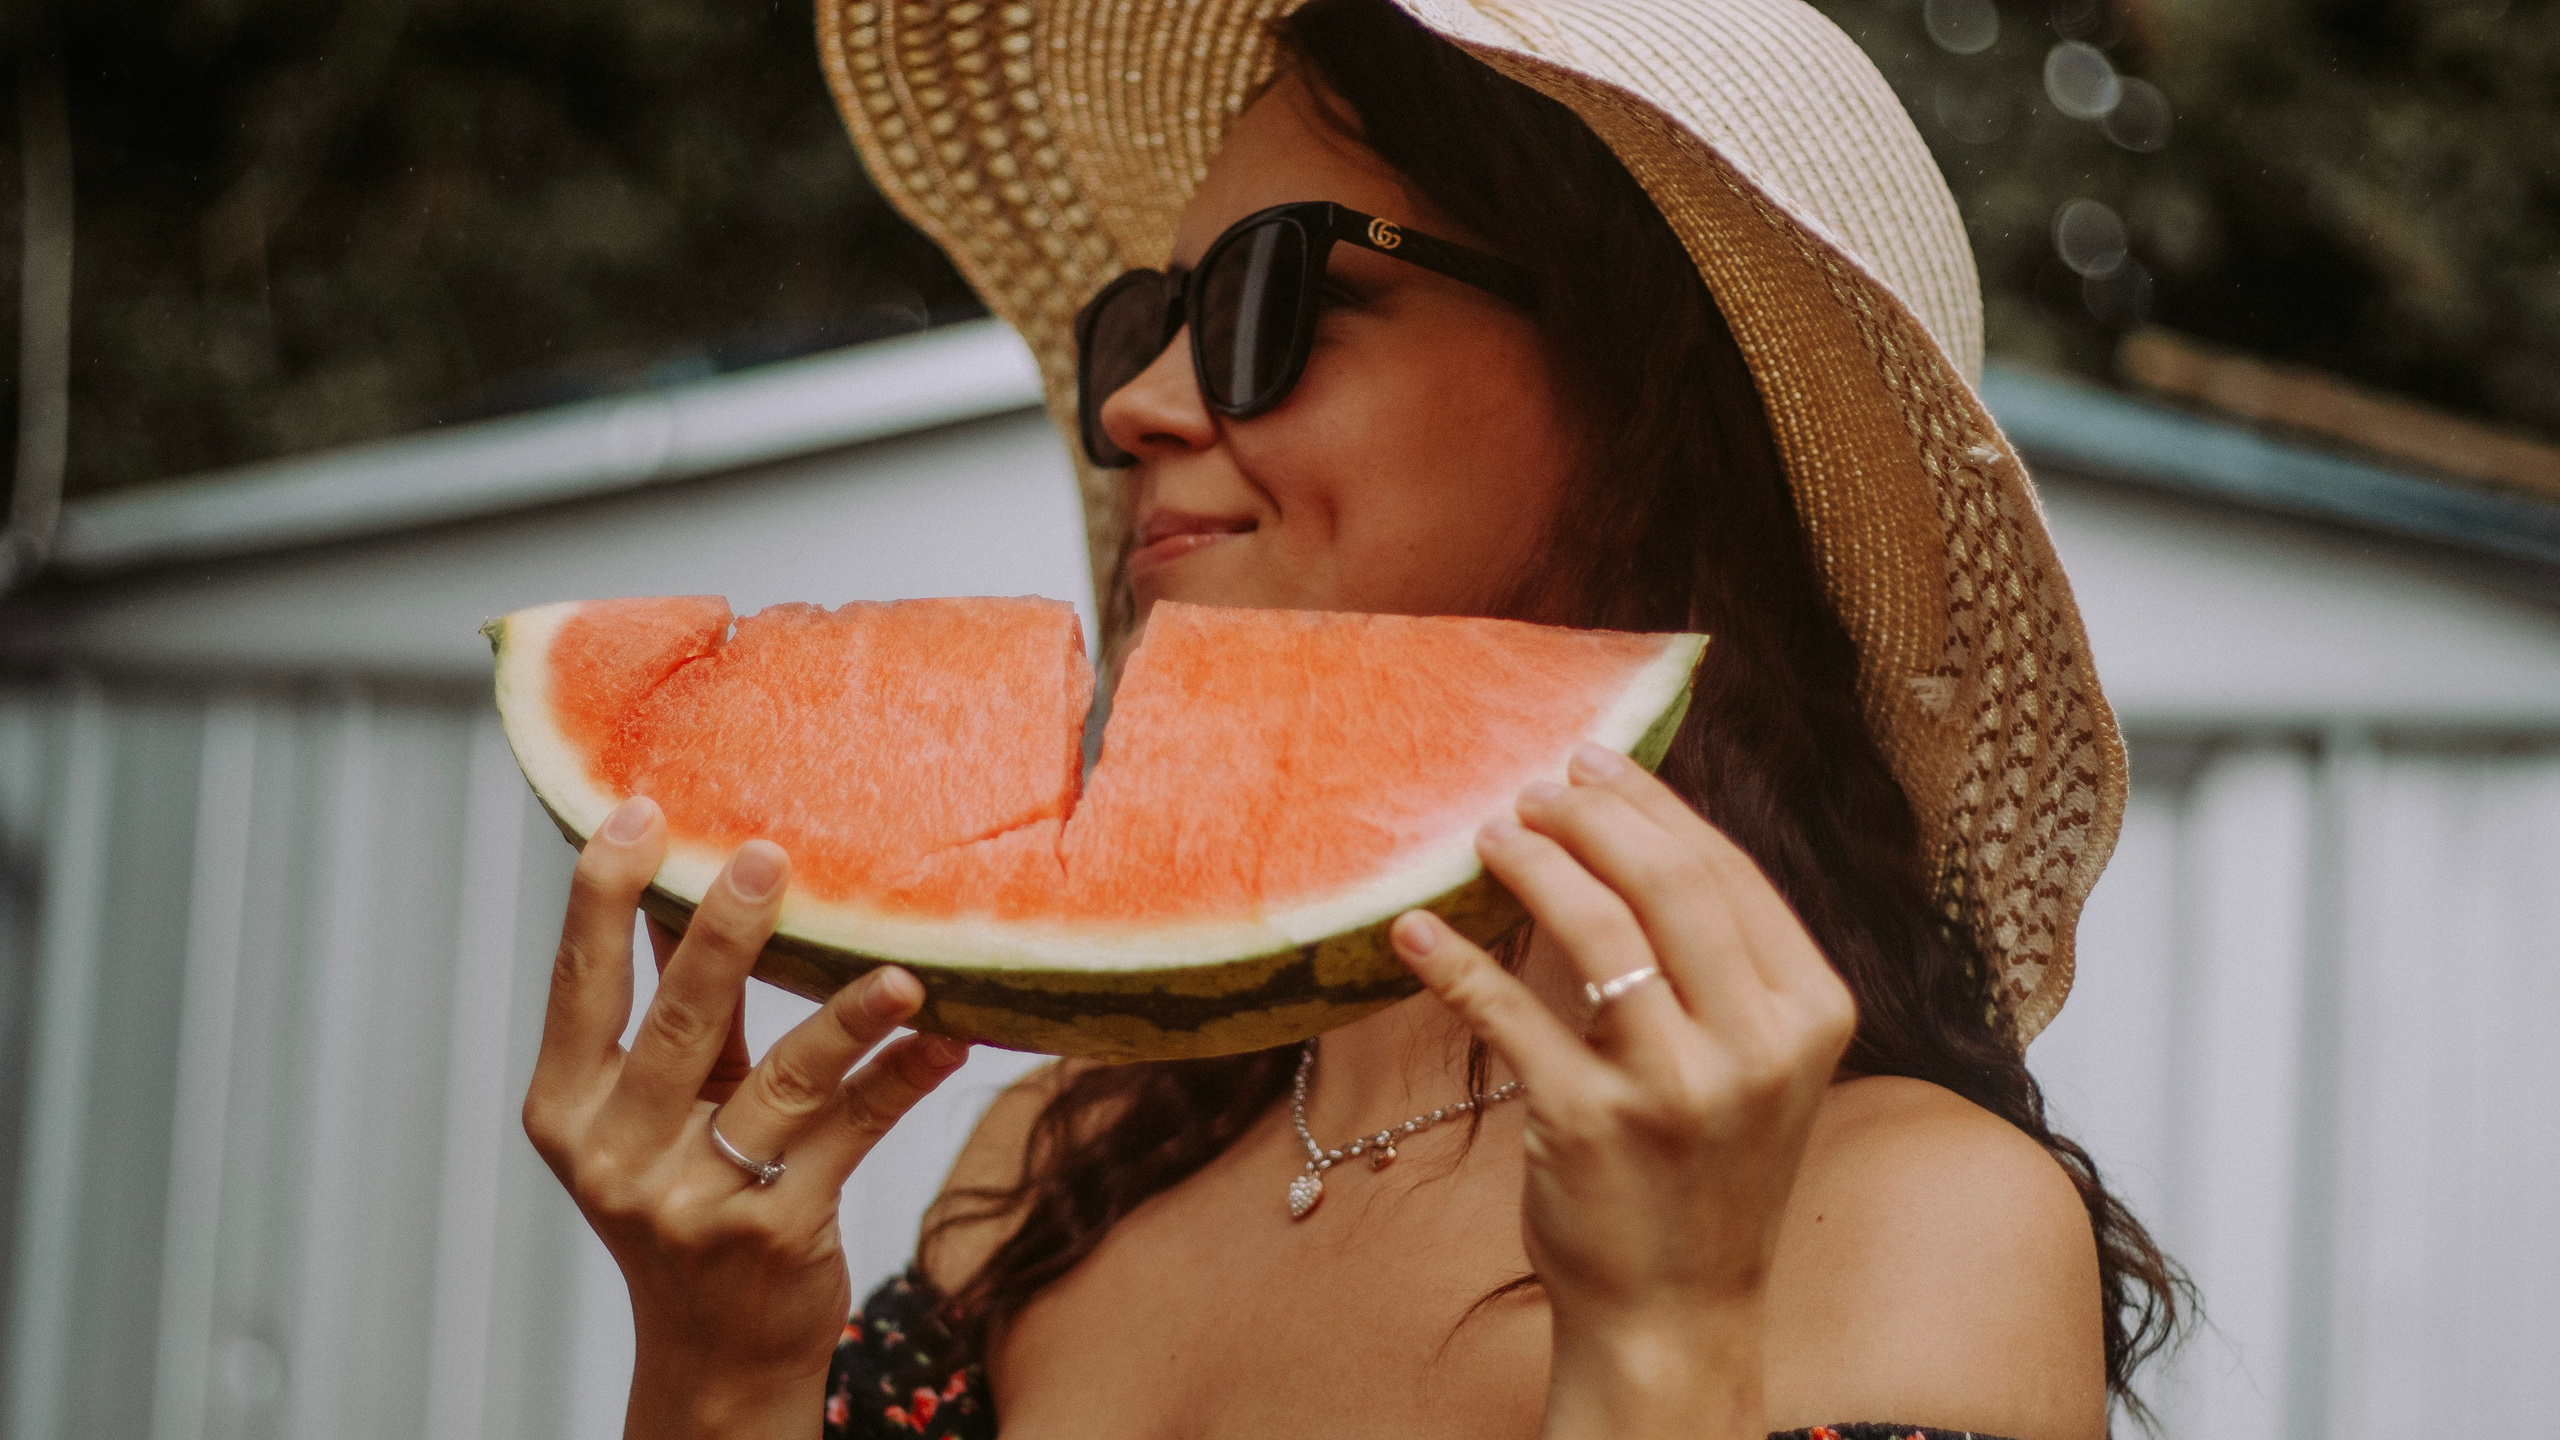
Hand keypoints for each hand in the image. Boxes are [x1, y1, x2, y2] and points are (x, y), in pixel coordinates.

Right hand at [523, 796, 971, 1436]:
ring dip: (846, 1017)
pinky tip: (949, 1034)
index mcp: (566, 1110)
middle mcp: (616, 1155)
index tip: (640, 811)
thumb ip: (673, 1013)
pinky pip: (852, 1132)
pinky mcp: (775, 1232)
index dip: (603, 895)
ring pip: (781, 1081)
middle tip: (767, 855)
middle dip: (725, 934)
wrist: (716, 1352)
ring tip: (901, 970)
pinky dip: (903, 1077)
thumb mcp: (655, 1112)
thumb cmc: (689, 1198)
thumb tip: (695, 886)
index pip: (578, 984)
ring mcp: (694, 1199)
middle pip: (678, 1022)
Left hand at [1391, 743, 1854, 1436]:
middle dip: (1590, 816)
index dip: (1650, 805)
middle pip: (1667, 883)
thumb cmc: (1707, 1170)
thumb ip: (1720, 962)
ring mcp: (1674, 1087)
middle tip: (1531, 789)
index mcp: (1812, 1014)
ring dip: (1531, 865)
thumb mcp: (1755, 1062)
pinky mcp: (1588, 1124)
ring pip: (1595, 930)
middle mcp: (1756, 1046)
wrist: (1678, 1311)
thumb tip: (1633, 827)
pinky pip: (1508, 1015)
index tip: (1591, 764)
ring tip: (1488, 836)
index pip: (1725, 872)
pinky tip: (1416, 932)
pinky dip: (1454, 963)